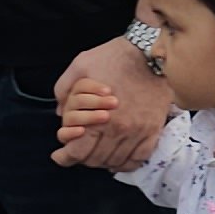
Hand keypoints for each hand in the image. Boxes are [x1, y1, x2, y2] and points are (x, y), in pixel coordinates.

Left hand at [50, 38, 169, 169]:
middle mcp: (119, 130)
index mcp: (99, 117)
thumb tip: (61, 113)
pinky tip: (118, 159)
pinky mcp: (154, 129)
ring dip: (103, 161)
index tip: (61, 155)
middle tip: (80, 151)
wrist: (151, 50)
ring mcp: (139, 132)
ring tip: (97, 154)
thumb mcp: (81, 65)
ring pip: (116, 161)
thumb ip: (64, 88)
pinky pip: (139, 158)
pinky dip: (127, 164)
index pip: (78, 152)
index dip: (65, 157)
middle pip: (95, 160)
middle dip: (83, 158)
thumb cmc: (115, 57)